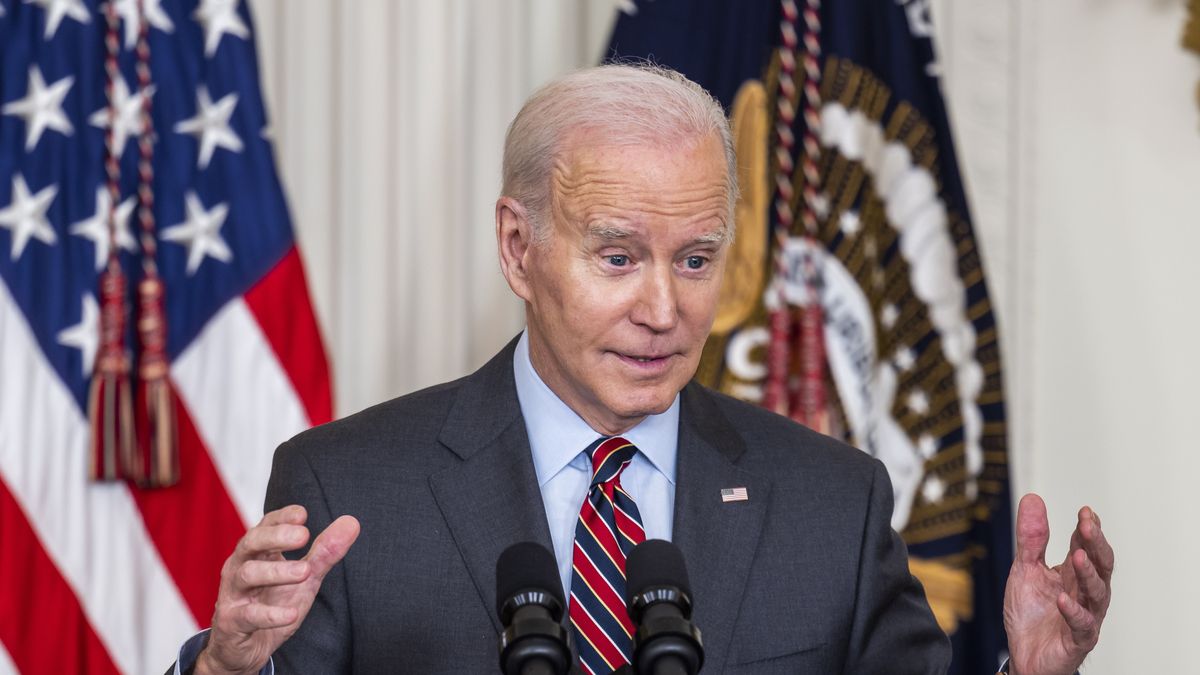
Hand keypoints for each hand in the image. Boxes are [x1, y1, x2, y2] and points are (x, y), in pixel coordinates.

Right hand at [196, 505, 359, 674]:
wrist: (246, 648)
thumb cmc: (273, 602)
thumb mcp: (304, 577)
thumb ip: (325, 551)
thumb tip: (351, 522)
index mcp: (257, 552)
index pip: (266, 525)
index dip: (282, 517)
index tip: (302, 514)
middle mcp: (240, 567)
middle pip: (251, 542)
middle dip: (276, 536)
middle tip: (304, 535)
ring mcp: (234, 594)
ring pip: (247, 574)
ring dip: (277, 571)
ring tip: (305, 572)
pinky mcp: (232, 622)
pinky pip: (248, 616)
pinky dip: (270, 614)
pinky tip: (292, 614)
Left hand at [1003, 493, 1112, 674]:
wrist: (1024, 655)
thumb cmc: (1030, 613)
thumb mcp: (1025, 568)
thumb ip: (1031, 538)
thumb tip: (1032, 498)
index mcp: (1073, 574)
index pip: (1086, 546)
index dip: (1088, 529)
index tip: (1085, 511)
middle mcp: (1084, 593)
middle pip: (1100, 566)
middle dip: (1095, 545)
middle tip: (1087, 526)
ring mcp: (1084, 616)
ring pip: (1097, 593)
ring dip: (1088, 574)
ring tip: (1077, 556)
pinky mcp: (1077, 640)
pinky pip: (1081, 625)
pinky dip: (1073, 611)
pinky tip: (1062, 598)